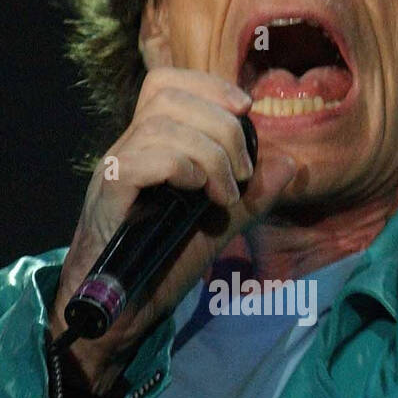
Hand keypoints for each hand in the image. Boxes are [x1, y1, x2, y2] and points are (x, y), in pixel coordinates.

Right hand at [50, 67, 298, 390]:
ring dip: (209, 154)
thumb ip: (251, 196)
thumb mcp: (218, 226)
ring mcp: (114, 170)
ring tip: (225, 193)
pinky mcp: (108, 196)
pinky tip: (200, 195)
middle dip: (222, 126)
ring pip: (161, 125)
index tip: (246, 110)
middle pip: (167, 94)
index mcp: (150, 147)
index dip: (209, 85)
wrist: (121, 314)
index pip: (166, 84)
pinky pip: (143, 159)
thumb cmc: (161, 268)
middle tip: (241, 174)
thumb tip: (290, 164)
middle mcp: (127, 150)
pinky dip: (182, 168)